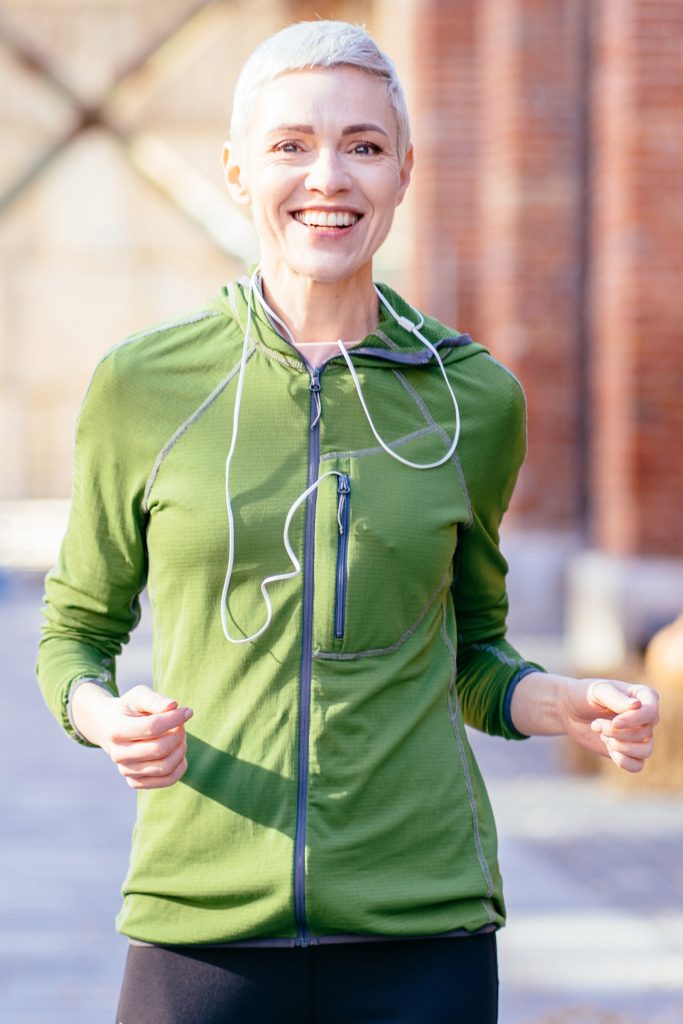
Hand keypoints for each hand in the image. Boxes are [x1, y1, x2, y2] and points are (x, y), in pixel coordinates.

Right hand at [71, 682, 192, 788]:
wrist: (111, 728)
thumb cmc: (130, 709)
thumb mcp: (139, 695)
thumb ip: (155, 699)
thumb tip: (173, 706)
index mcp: (116, 730)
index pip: (151, 727)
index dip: (175, 719)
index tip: (187, 711)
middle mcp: (118, 754)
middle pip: (160, 749)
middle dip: (178, 734)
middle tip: (182, 725)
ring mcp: (126, 771)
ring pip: (165, 767)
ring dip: (180, 749)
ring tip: (180, 737)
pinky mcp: (135, 782)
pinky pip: (167, 780)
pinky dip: (180, 767)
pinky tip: (179, 752)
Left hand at [562, 677, 659, 772]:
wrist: (569, 711)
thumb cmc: (585, 695)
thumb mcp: (597, 691)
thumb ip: (616, 698)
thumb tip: (637, 706)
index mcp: (643, 696)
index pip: (651, 711)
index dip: (634, 720)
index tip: (614, 722)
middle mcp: (646, 716)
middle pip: (644, 733)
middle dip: (616, 732)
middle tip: (597, 724)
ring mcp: (640, 735)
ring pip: (646, 751)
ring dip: (620, 747)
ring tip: (603, 735)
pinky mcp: (630, 751)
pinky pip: (638, 765)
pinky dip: (623, 761)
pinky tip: (609, 749)